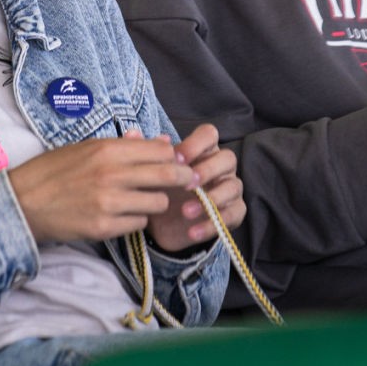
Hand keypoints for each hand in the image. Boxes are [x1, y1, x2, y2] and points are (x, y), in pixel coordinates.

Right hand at [6, 130, 194, 243]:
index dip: (174, 157)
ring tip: (143, 201)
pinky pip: (138, 224)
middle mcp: (111, 174)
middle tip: (188, 183)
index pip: (160, 150)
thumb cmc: (52, 172)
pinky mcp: (103, 227)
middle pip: (167, 175)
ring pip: (157, 203)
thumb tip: (162, 143)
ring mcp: (108, 202)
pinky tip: (123, 215)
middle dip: (183, 179)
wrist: (22, 203)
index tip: (177, 163)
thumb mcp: (85, 148)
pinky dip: (135, 220)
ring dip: (155, 202)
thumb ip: (124, 146)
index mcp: (106, 150)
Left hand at [146, 123, 243, 251]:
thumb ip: (141, 152)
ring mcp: (230, 188)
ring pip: (233, 187)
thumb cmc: (161, 190)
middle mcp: (221, 166)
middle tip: (186, 185)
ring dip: (211, 200)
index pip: (209, 134)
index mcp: (203, 150)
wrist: (163, 225)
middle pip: (228, 158)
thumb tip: (132, 133)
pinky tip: (192, 232)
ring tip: (185, 211)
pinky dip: (212, 224)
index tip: (177, 160)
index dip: (196, 144)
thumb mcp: (150, 173)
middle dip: (208, 170)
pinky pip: (232, 215)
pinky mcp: (234, 212)